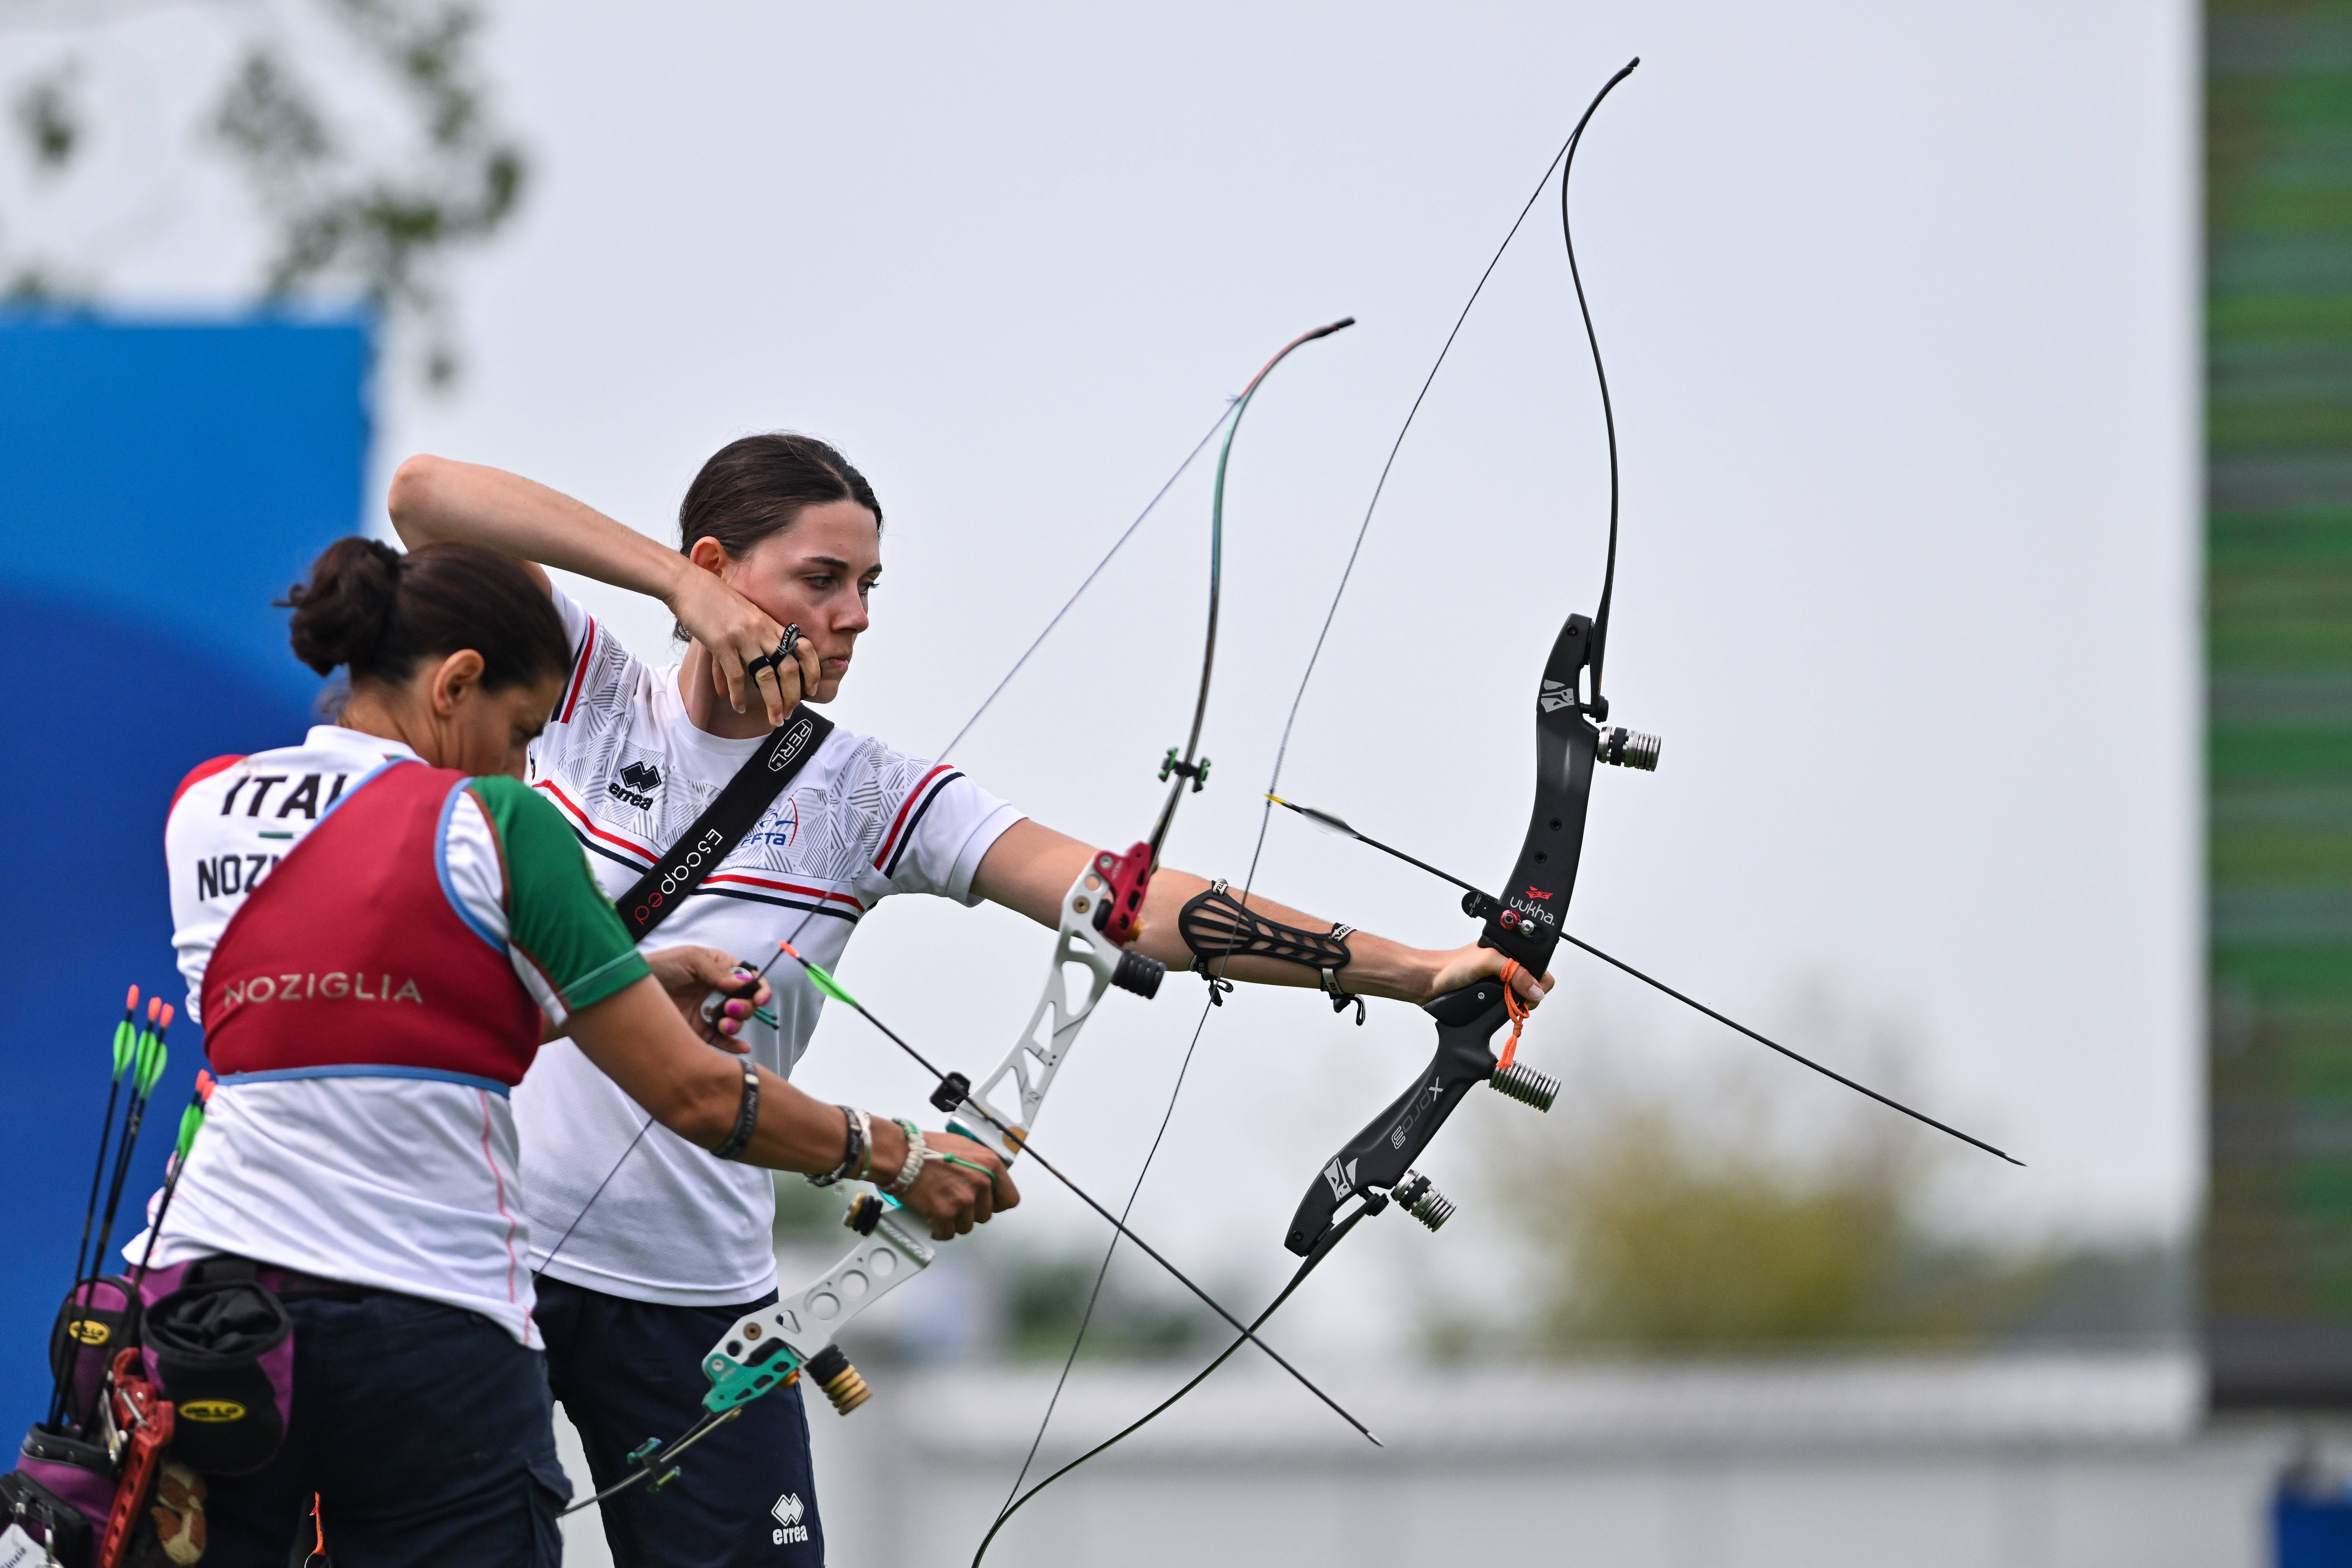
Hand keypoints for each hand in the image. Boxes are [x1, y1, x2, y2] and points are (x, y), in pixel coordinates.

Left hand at [643, 946, 770, 1051]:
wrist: (628, 989)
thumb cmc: (660, 966)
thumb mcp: (689, 959)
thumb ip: (716, 970)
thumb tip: (742, 984)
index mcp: (720, 971)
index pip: (749, 979)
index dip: (758, 989)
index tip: (759, 998)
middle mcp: (717, 992)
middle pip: (746, 1003)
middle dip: (745, 1007)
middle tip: (730, 1009)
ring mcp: (708, 1012)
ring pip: (735, 1022)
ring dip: (736, 1025)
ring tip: (723, 1024)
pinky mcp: (698, 1032)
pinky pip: (720, 1041)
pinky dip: (733, 1045)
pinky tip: (742, 1048)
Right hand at [667, 566, 816, 727]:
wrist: (690, 584)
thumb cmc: (717, 601)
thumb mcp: (748, 615)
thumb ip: (760, 635)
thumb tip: (765, 664)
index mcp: (770, 624)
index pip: (804, 647)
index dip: (812, 670)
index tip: (812, 689)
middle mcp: (762, 631)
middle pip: (789, 668)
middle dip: (792, 696)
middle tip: (789, 713)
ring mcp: (743, 637)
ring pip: (766, 677)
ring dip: (773, 703)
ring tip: (775, 720)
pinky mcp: (721, 643)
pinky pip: (735, 676)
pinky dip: (738, 695)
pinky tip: (739, 706)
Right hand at [881, 1127, 1018, 1238]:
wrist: (903, 1155)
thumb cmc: (929, 1148)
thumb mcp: (966, 1147)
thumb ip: (982, 1166)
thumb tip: (989, 1181)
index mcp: (991, 1165)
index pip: (1009, 1199)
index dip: (996, 1203)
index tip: (987, 1203)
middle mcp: (981, 1183)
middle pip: (985, 1214)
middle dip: (971, 1211)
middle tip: (956, 1202)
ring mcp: (964, 1200)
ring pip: (967, 1226)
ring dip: (955, 1221)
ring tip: (942, 1208)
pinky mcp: (945, 1214)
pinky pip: (948, 1233)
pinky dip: (940, 1230)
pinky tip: (933, 1221)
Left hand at [1424, 943, 1552, 1008]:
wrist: (1429, 982)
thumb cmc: (1451, 965)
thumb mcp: (1487, 961)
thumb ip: (1514, 972)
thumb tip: (1535, 989)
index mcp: (1509, 952)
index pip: (1539, 967)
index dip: (1539, 982)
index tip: (1530, 994)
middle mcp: (1507, 967)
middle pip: (1533, 985)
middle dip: (1529, 995)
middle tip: (1518, 1002)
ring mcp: (1499, 982)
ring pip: (1522, 997)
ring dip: (1518, 1004)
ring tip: (1507, 1006)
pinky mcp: (1491, 996)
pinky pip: (1508, 1005)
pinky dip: (1508, 1010)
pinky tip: (1500, 1010)